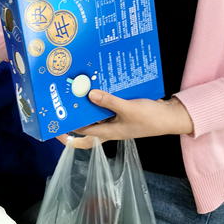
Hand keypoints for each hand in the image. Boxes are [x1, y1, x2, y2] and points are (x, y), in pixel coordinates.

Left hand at [57, 90, 193, 148]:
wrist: (170, 117)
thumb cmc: (150, 118)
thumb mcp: (128, 108)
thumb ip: (109, 102)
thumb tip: (89, 95)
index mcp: (108, 132)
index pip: (82, 136)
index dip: (67, 135)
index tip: (54, 128)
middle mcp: (109, 128)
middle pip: (85, 129)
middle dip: (73, 120)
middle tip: (61, 106)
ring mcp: (116, 121)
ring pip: (95, 116)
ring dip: (86, 107)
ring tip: (75, 93)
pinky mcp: (123, 112)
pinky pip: (107, 107)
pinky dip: (101, 99)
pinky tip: (96, 87)